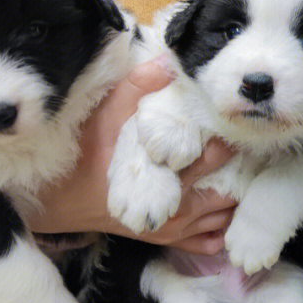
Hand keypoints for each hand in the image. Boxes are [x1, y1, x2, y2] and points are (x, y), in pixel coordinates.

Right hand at [29, 56, 237, 254]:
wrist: (54, 199)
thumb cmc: (82, 154)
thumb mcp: (105, 115)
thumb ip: (138, 87)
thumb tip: (168, 60)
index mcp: (165, 181)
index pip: (215, 158)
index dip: (229, 138)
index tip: (235, 121)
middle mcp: (175, 212)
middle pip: (229, 193)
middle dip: (241, 171)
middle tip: (248, 146)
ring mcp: (174, 230)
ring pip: (225, 219)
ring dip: (236, 198)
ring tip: (244, 171)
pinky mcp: (167, 240)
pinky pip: (210, 242)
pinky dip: (223, 226)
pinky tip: (226, 204)